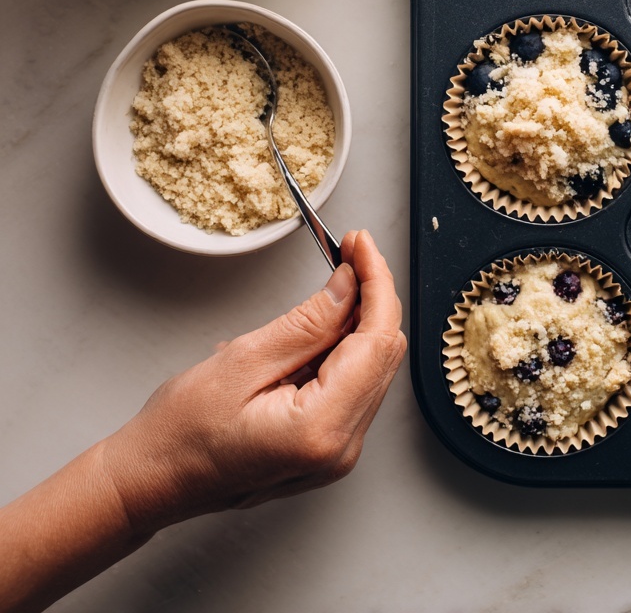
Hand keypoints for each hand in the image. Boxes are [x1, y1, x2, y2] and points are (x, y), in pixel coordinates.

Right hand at [100, 229, 405, 526]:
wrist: (150, 482)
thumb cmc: (179, 433)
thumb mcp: (243, 360)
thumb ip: (307, 322)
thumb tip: (350, 286)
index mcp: (321, 428)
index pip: (377, 341)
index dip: (376, 283)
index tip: (360, 244)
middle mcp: (341, 449)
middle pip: (384, 354)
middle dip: (372, 296)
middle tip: (349, 253)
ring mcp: (337, 454)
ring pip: (373, 367)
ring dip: (359, 319)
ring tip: (333, 284)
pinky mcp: (328, 448)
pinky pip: (353, 386)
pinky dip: (344, 348)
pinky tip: (321, 325)